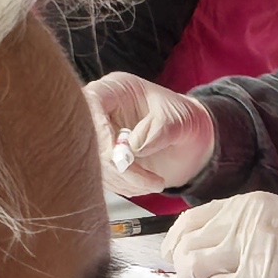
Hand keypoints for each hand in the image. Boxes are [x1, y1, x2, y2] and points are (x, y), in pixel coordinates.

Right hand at [88, 71, 213, 195]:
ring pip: (93, 163)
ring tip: (155, 183)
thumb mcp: (179, 120)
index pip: (90, 104)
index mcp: (114, 90)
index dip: (99, 132)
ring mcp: (98, 137)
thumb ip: (159, 131)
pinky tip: (145, 185)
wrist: (192, 140)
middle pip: (86, 138)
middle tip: (145, 179)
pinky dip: (123, 187)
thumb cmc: (184, 119)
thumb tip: (133, 148)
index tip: (118, 157)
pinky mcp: (102, 159)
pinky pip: (102, 178)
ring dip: (123, 180)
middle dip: (114, 165)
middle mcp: (99, 112)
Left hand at [168, 191, 277, 277]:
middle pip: (187, 244)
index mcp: (246, 204)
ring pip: (194, 267)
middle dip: (182, 266)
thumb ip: (239, 224)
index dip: (175, 242)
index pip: (191, 220)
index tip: (175, 256)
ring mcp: (251, 251)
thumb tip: (203, 247)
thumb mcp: (275, 214)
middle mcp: (244, 223)